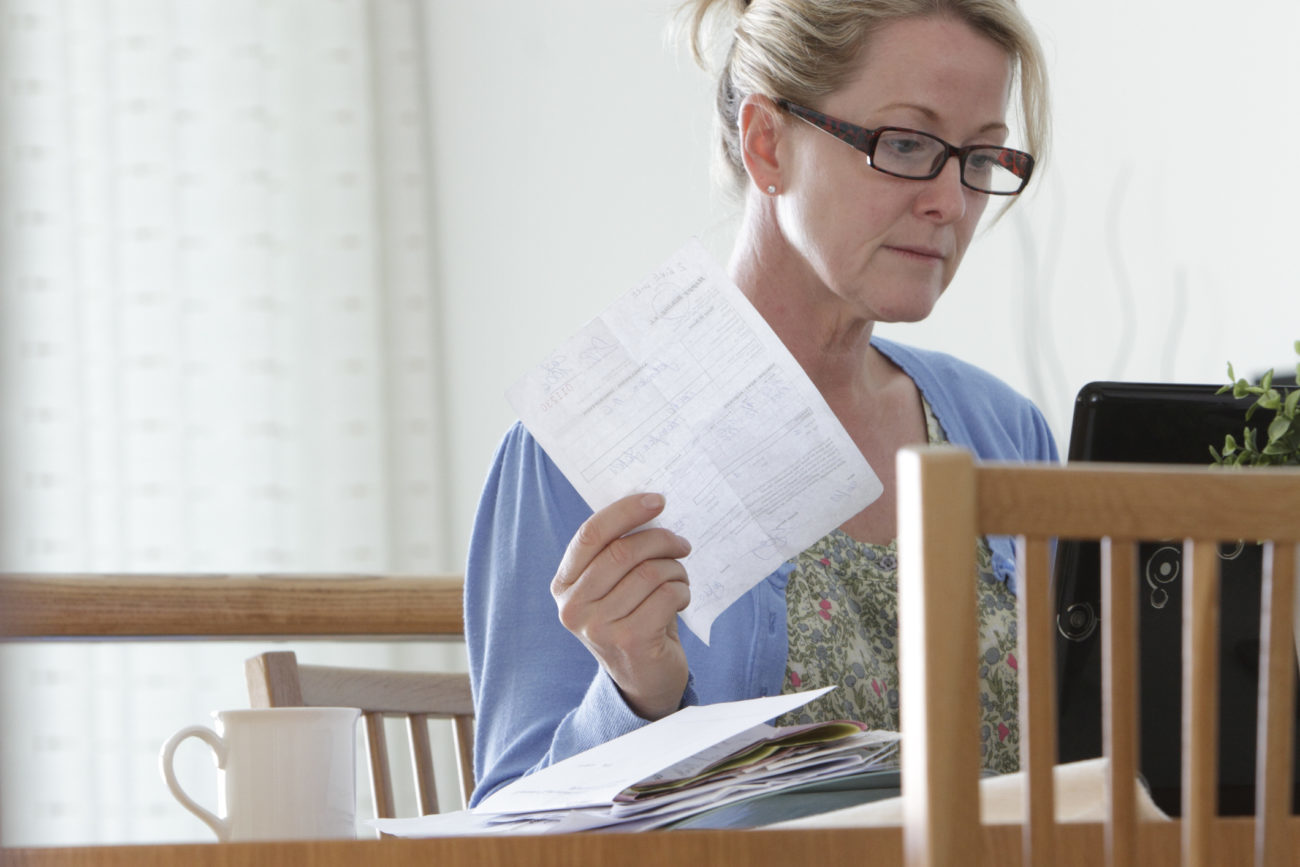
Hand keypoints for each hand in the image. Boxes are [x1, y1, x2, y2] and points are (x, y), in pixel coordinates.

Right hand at [551, 492, 691, 719]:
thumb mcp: (613, 587)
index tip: (657, 500)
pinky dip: (682, 591)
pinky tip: (681, 599)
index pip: (590, 534)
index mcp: (563, 585)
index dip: (626, 511)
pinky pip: (667, 596)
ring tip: (680, 578)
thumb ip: (617, 552)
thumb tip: (648, 506)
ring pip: (650, 572)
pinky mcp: (629, 641)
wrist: (643, 681)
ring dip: (675, 569)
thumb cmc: (632, 620)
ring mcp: (598, 627)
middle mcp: (573, 607)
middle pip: (623, 551)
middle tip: (682, 543)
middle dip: (660, 539)